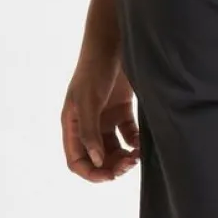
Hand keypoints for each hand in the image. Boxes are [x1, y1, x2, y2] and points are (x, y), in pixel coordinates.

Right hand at [61, 41, 139, 181]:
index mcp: (73, 124)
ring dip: (125, 157)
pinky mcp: (123, 109)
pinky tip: (143, 142)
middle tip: (129, 164)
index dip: (91, 173)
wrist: (114, 41)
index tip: (110, 176)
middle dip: (112, 166)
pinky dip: (136, 142)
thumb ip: (90, 132)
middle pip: (98, 158)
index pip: (77, 160)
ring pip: (115, 149)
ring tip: (137, 156)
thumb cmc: (94, 68)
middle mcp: (88, 124)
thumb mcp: (88, 101)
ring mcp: (106, 118)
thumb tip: (97, 162)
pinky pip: (130, 135)